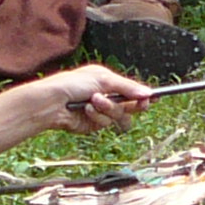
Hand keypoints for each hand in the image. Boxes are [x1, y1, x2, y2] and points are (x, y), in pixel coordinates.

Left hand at [23, 64, 151, 134]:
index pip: (131, 90)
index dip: (142, 95)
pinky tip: (86, 110)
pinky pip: (105, 123)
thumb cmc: (72, 84)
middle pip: (130, 106)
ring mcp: (100, 112)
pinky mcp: (93, 125)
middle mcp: (106, 97)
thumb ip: (127, 87)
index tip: (152, 98)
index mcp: (107, 82)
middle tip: (139, 103)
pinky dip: (97, 116)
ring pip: (119, 116)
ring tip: (94, 101)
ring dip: (109, 108)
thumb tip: (149, 93)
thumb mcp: (102, 79)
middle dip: (132, 104)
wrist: (52, 102)